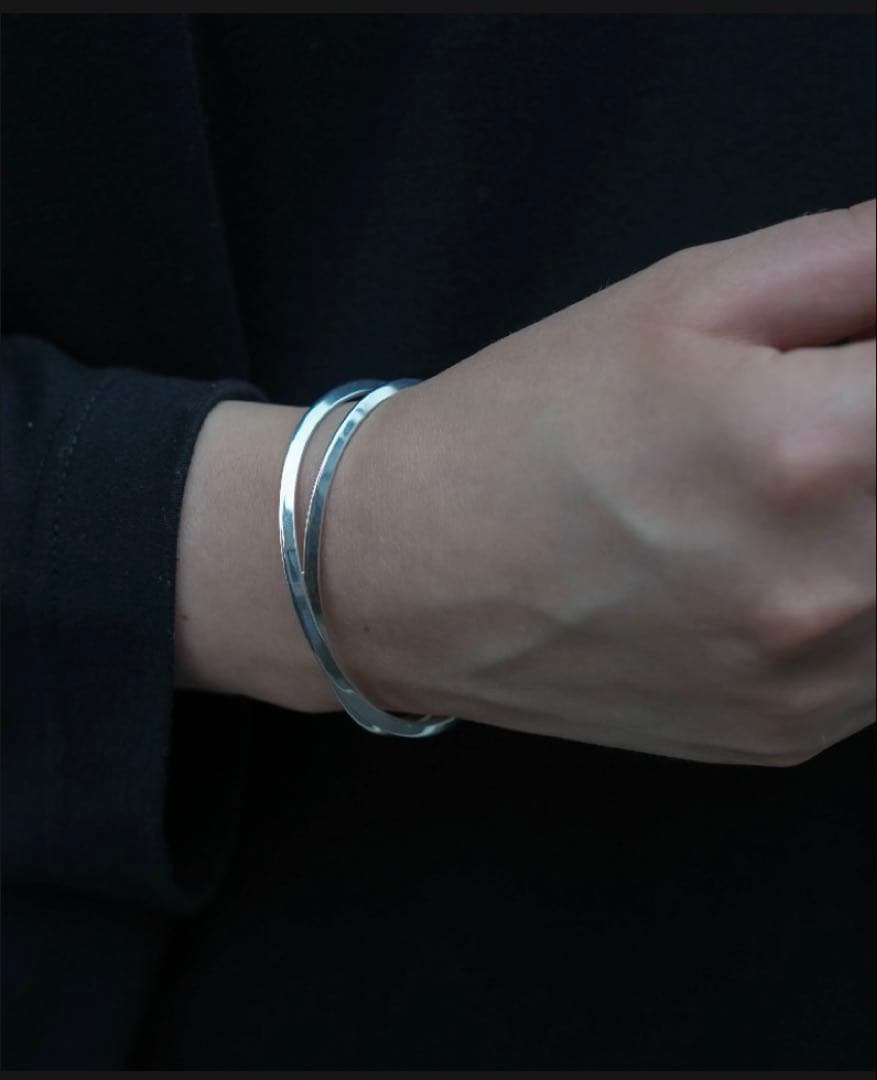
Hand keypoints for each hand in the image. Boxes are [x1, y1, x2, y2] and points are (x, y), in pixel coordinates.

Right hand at [321, 200, 875, 764]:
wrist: (411, 574)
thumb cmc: (531, 419)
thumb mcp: (685, 296)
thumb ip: (857, 260)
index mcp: (813, 451)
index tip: (861, 372)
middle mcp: (837, 591)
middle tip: (836, 421)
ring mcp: (817, 687)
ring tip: (797, 487)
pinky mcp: (790, 738)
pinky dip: (869, 595)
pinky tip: (785, 563)